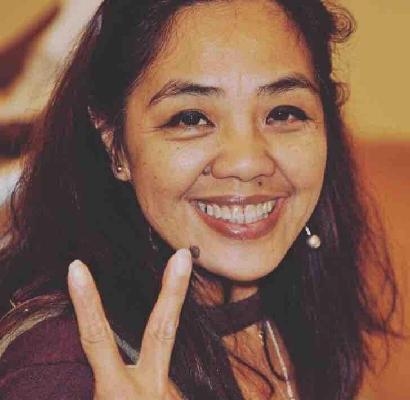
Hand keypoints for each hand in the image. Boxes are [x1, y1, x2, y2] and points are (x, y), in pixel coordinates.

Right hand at [67, 249, 191, 399]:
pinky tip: (153, 381)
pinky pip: (170, 379)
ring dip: (165, 337)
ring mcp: (170, 395)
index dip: (87, 302)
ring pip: (168, 355)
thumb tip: (98, 361)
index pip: (97, 338)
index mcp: (118, 395)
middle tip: (183, 256)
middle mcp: (150, 389)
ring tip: (167, 298)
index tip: (77, 267)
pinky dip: (158, 371)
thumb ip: (97, 386)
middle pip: (163, 330)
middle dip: (173, 291)